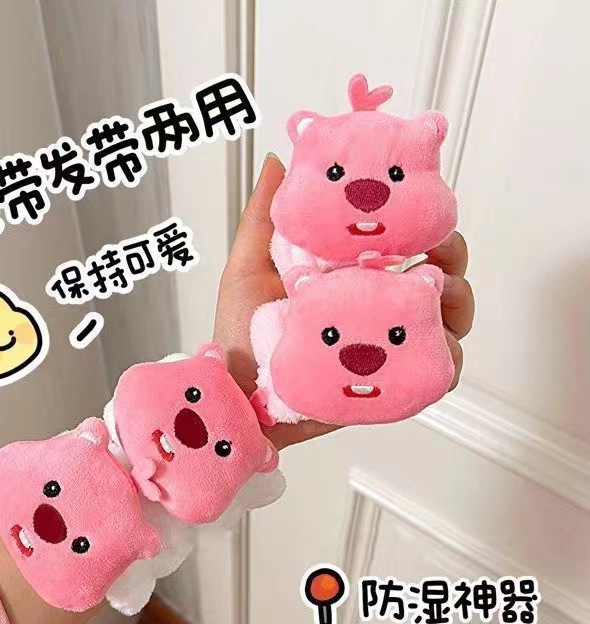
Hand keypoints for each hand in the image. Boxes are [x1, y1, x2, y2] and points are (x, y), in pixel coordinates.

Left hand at [213, 153, 474, 449]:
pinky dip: (446, 361)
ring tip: (435, 301)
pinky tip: (429, 347)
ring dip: (457, 307)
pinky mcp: (388, 385)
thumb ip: (266, 217)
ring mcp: (385, 347)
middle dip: (453, 261)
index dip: (425, 223)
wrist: (234, 396)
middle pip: (440, 278)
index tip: (422, 209)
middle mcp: (375, 309)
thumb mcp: (246, 268)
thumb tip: (280, 158)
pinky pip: (435, 375)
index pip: (406, 241)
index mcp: (351, 277)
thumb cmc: (239, 336)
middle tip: (438, 256)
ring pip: (448, 325)